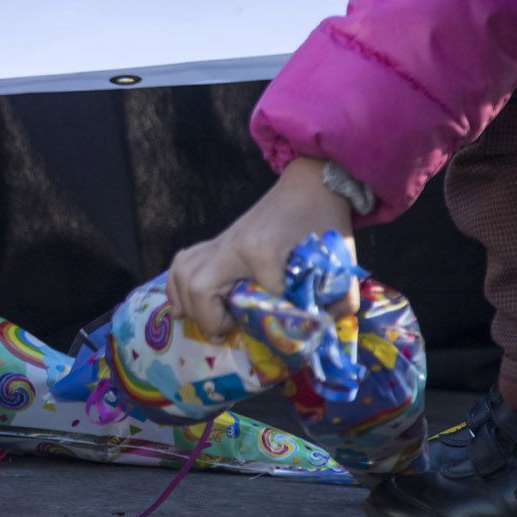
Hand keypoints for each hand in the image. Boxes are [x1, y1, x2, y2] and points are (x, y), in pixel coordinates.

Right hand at [166, 158, 357, 339]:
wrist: (311, 185)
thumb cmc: (324, 221)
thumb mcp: (340, 261)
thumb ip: (340, 299)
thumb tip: (326, 328)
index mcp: (262, 250)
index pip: (257, 300)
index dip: (270, 319)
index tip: (285, 326)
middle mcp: (233, 246)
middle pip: (200, 288)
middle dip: (210, 318)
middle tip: (230, 330)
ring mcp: (220, 242)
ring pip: (183, 276)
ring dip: (188, 304)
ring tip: (208, 320)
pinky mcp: (215, 242)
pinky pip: (181, 264)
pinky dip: (176, 286)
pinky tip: (184, 304)